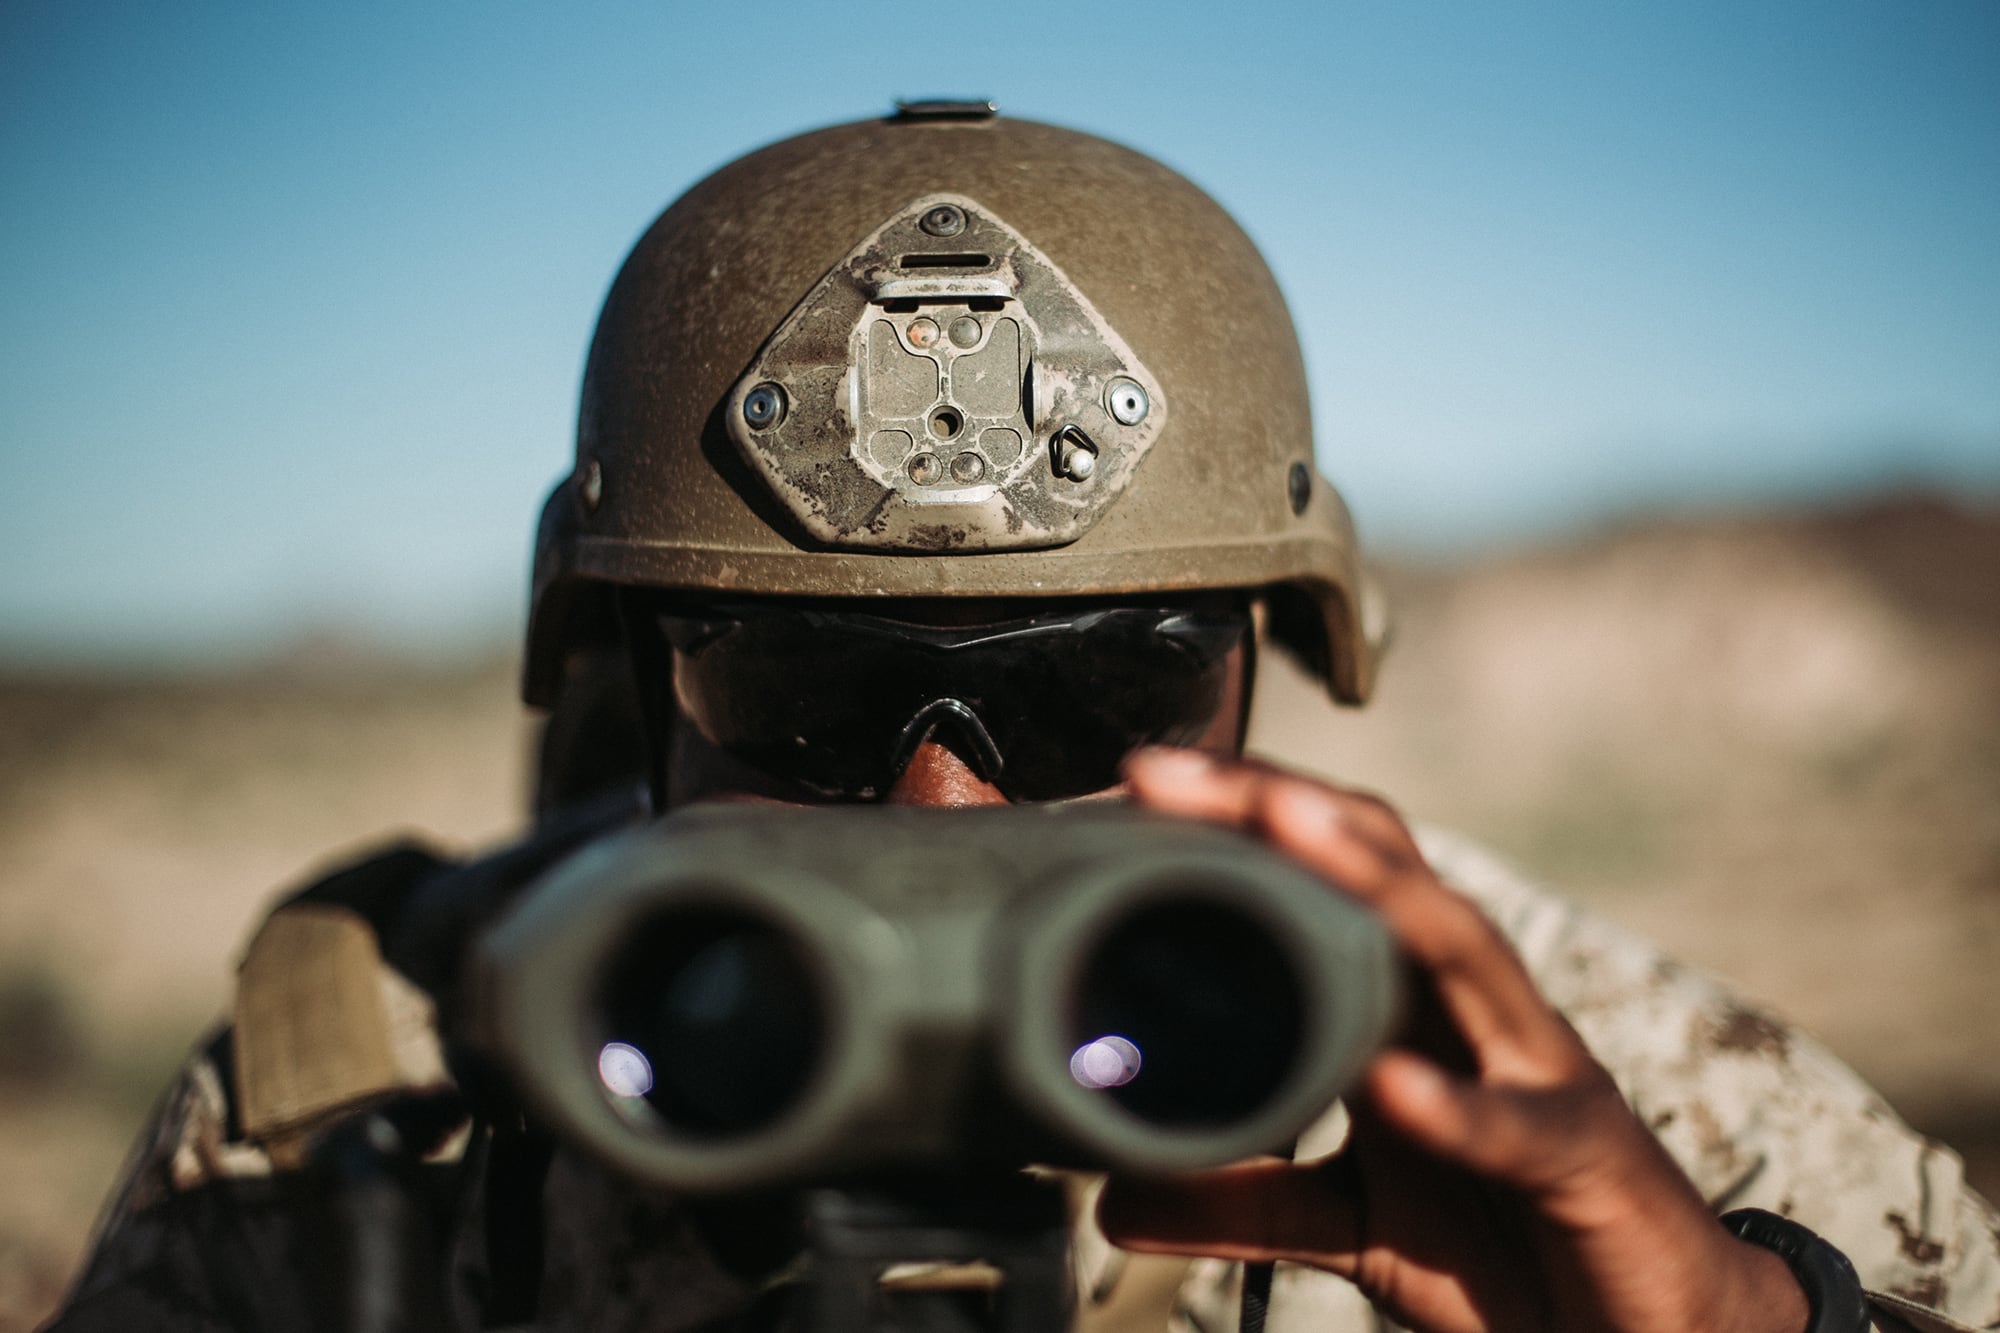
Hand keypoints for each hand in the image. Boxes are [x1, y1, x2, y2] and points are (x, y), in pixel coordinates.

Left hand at [1101, 749, 1810, 1332]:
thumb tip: (1116, 1201)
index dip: (1236, 831)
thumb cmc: (1511, 1246)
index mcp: (1412, 1009)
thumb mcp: (1354, 1221)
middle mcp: (1470, 1010)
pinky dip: (1456, 1105)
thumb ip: (1245, 1200)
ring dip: (1373, 882)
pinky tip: (1394, 1086)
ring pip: (1460, 946)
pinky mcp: (1585, 1158)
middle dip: (1278, 810)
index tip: (1130, 797)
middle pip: (1381, 873)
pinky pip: (1519, 1123)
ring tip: (1285, 828)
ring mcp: (1535, 1070)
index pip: (1327, 881)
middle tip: (1164, 775)